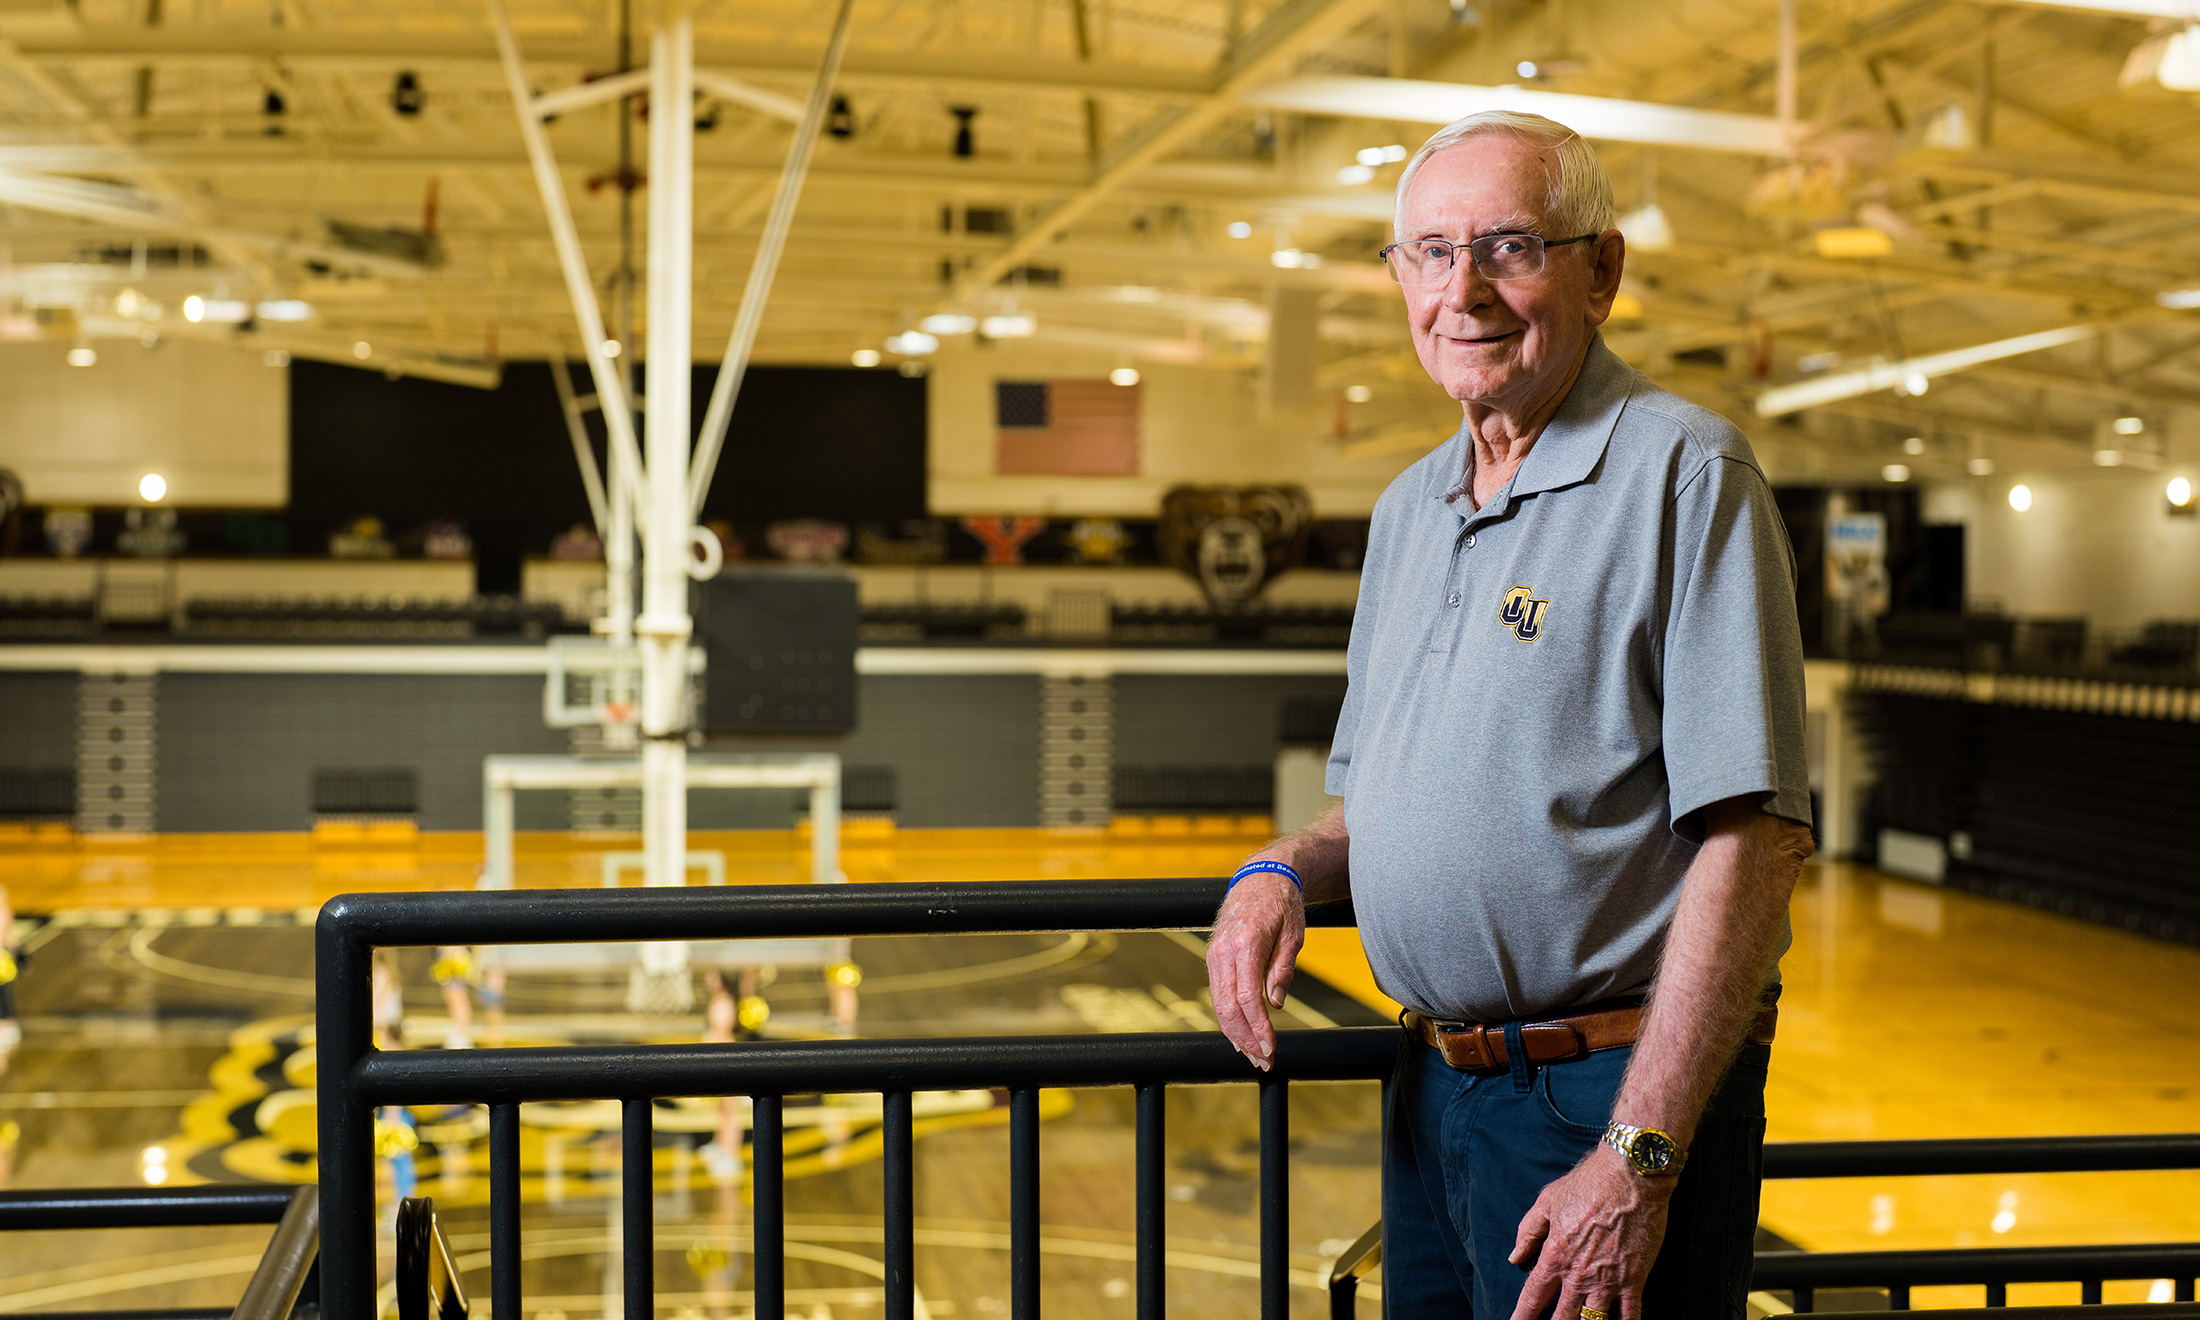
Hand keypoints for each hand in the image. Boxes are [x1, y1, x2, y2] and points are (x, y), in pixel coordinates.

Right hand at [1203, 871, 1304, 1069]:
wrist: (1261, 876)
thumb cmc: (1282, 904)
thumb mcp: (1293, 935)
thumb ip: (1282, 970)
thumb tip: (1275, 1005)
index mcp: (1247, 943)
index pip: (1248, 997)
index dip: (1259, 1028)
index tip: (1271, 1049)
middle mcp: (1225, 950)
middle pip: (1228, 1007)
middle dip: (1246, 1039)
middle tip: (1265, 1061)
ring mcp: (1215, 954)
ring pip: (1219, 1004)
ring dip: (1236, 1034)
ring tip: (1255, 1056)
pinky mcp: (1213, 957)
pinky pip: (1218, 994)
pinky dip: (1229, 1017)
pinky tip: (1241, 1035)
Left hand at [1508, 1145, 1672, 1319]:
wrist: (1630, 1177)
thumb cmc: (1587, 1184)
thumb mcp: (1547, 1201)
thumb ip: (1528, 1232)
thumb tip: (1514, 1257)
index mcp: (1555, 1255)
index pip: (1533, 1296)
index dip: (1522, 1316)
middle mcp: (1579, 1275)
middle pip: (1562, 1317)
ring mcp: (1608, 1280)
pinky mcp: (1634, 1280)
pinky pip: (1629, 1315)